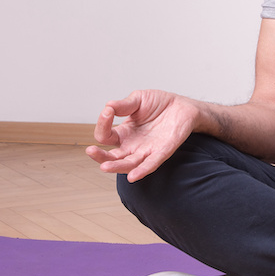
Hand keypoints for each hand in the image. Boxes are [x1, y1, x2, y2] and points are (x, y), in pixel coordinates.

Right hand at [85, 90, 199, 182]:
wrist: (183, 106)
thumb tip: (108, 106)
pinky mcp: (161, 153)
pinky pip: (150, 165)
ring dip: (116, 166)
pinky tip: (132, 176)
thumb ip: (123, 105)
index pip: (105, 135)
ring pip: (128, 164)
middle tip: (91, 151)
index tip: (108, 111)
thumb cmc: (159, 104)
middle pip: (112, 157)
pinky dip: (141, 171)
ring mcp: (146, 151)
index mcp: (124, 133)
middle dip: (100, 156)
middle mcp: (132, 145)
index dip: (103, 124)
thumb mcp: (138, 99)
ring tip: (104, 166)